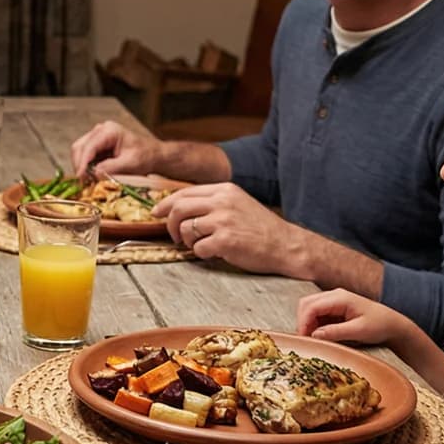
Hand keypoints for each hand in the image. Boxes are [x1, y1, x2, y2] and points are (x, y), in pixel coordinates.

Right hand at [69, 121, 154, 178]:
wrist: (153, 155)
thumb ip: (112, 167)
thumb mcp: (130, 163)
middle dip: (79, 165)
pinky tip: (90, 176)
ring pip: (79, 151)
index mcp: (109, 131)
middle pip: (79, 147)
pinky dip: (85, 167)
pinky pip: (85, 156)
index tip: (81, 178)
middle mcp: (100, 130)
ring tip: (86, 181)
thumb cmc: (145, 157)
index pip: (89, 147)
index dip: (82, 163)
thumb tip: (93, 173)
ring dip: (81, 166)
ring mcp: (97, 137)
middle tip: (82, 182)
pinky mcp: (97, 145)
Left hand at [158, 182, 295, 273]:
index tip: (156, 213)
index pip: (184, 192)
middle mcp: (222, 201)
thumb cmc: (262, 228)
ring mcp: (223, 220)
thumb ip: (213, 202)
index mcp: (225, 190)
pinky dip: (202, 253)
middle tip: (174, 236)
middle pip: (179, 208)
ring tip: (201, 245)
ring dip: (188, 241)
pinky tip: (215, 253)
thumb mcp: (238, 203)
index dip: (166, 204)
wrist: (287, 245)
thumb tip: (181, 208)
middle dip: (170, 224)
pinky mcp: (225, 240)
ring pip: (186, 229)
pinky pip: (198, 248)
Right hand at [296, 289, 412, 347]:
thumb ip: (335, 332)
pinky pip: (317, 314)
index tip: (304, 338)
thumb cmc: (380, 325)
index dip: (303, 323)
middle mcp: (334, 295)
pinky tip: (321, 335)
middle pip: (306, 304)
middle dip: (303, 322)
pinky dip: (315, 325)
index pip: (311, 307)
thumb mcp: (358, 331)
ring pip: (309, 309)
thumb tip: (314, 335)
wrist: (393, 324)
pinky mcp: (334, 308)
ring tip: (315, 339)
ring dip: (308, 324)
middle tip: (306, 339)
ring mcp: (334, 301)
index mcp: (340, 298)